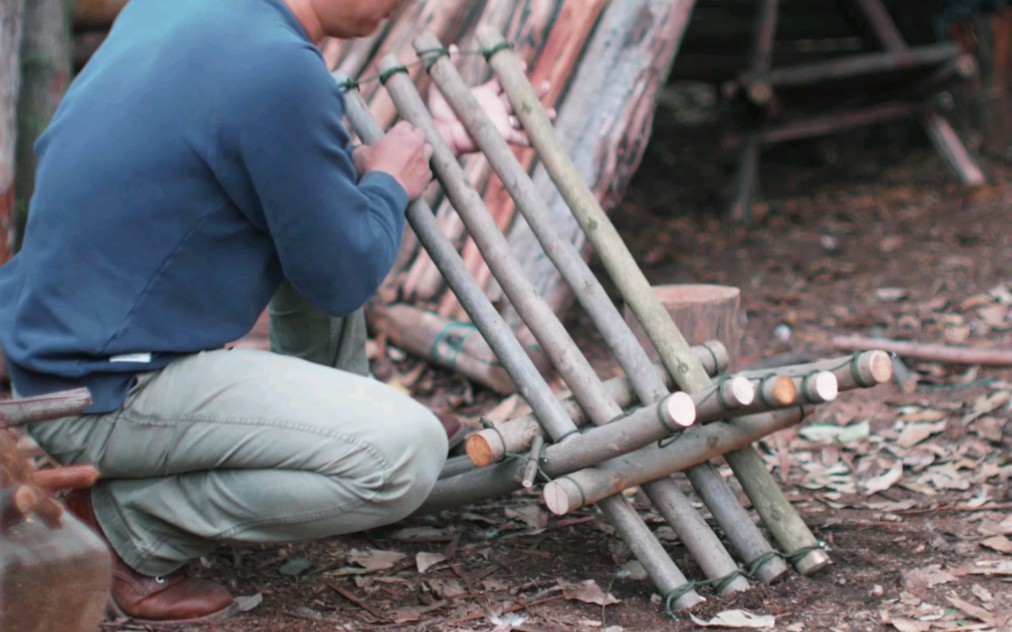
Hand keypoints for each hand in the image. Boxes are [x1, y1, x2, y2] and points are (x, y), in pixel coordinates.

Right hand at [354, 121, 432, 200]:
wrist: (384, 190)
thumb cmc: (372, 169)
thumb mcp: (360, 153)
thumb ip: (364, 147)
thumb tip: (363, 149)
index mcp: (401, 133)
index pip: (405, 124)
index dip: (400, 131)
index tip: (395, 138)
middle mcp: (416, 143)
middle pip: (420, 134)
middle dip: (413, 139)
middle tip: (404, 147)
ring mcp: (424, 159)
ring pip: (428, 149)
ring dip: (422, 152)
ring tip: (412, 160)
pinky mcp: (427, 175)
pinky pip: (428, 170)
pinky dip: (422, 172)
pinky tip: (413, 176)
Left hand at [429, 75, 554, 155]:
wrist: (441, 132)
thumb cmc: (439, 113)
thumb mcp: (443, 85)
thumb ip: (450, 67)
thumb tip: (453, 47)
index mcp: (485, 96)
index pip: (503, 83)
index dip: (514, 73)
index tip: (523, 64)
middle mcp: (495, 109)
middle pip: (519, 99)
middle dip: (535, 93)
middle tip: (548, 85)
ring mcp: (499, 123)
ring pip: (524, 119)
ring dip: (539, 116)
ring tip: (553, 112)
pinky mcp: (500, 137)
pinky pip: (520, 138)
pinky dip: (532, 138)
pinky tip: (543, 137)